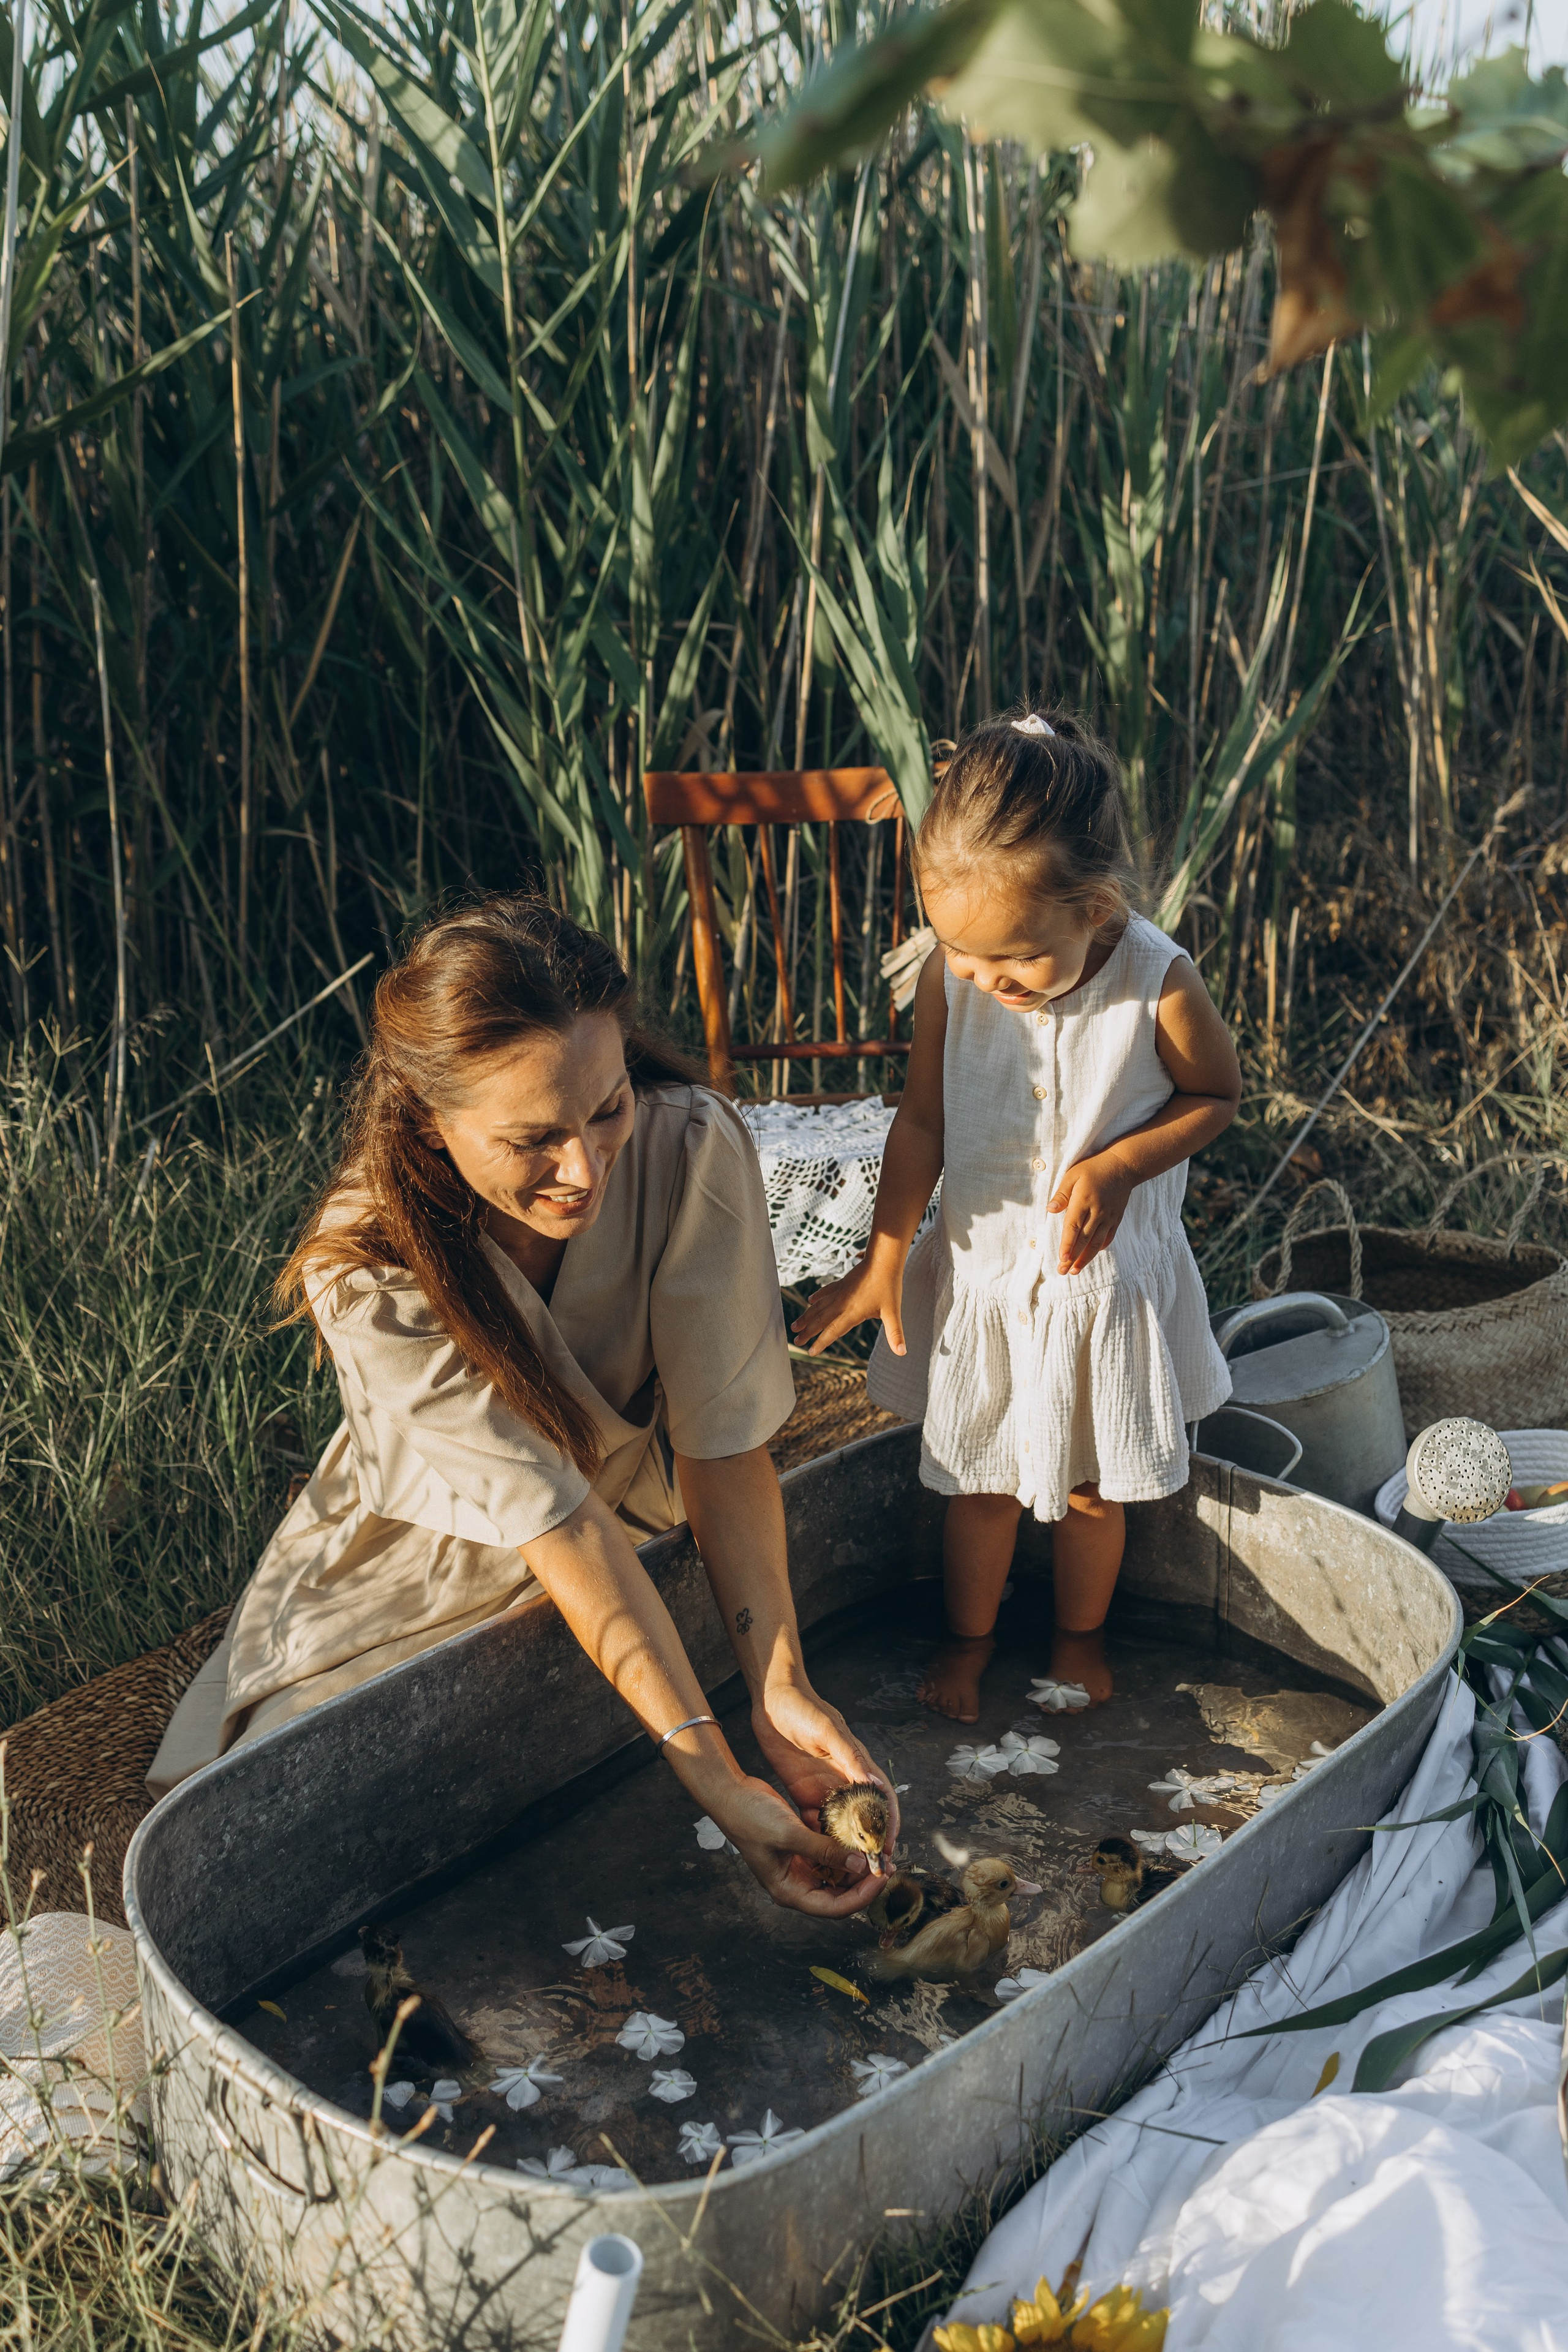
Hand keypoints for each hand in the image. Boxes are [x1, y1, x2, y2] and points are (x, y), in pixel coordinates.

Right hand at [706, 1775, 884, 1916]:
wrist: (730, 1794)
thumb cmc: (751, 1818)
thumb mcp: (790, 1834)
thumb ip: (824, 1851)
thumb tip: (859, 1865)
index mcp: (789, 1891)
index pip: (834, 1907)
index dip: (861, 1896)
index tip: (882, 1878)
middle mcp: (797, 1883)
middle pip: (839, 1894)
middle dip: (864, 1882)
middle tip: (887, 1864)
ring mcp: (799, 1865)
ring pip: (837, 1874)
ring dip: (857, 1865)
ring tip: (878, 1851)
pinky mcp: (802, 1847)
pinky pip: (830, 1853)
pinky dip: (844, 1847)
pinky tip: (859, 1836)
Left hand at [752, 1684, 900, 1855]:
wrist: (772, 1701)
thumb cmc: (805, 1709)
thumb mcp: (829, 1731)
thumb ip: (851, 1757)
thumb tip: (875, 1783)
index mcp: (858, 1765)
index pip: (882, 1799)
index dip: (889, 1824)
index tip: (889, 1848)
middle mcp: (845, 1781)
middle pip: (865, 1819)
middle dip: (870, 1844)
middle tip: (872, 1871)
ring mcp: (824, 1790)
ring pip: (842, 1826)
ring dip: (846, 1847)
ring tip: (848, 1873)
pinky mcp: (804, 1794)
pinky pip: (816, 1823)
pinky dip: (820, 1840)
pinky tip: (819, 1859)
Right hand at [791, 1249, 905, 1356]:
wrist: (884, 1261)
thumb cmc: (889, 1287)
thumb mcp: (893, 1312)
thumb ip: (895, 1333)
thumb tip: (902, 1352)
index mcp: (852, 1313)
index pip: (833, 1331)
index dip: (821, 1342)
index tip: (810, 1352)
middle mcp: (842, 1303)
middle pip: (820, 1320)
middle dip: (807, 1332)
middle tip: (795, 1342)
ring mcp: (840, 1292)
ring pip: (819, 1307)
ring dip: (806, 1317)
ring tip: (795, 1325)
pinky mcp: (842, 1283)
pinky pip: (826, 1292)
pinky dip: (817, 1297)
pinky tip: (810, 1301)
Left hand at [1048, 1151, 1136, 1274]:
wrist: (1123, 1166)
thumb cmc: (1093, 1168)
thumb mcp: (1072, 1175)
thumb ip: (1061, 1194)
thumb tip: (1050, 1210)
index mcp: (1084, 1201)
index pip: (1073, 1227)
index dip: (1067, 1244)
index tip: (1062, 1258)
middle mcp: (1097, 1212)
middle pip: (1084, 1239)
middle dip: (1073, 1257)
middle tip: (1063, 1271)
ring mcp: (1109, 1217)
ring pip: (1096, 1243)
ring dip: (1085, 1258)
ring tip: (1075, 1270)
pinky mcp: (1116, 1219)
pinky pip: (1108, 1237)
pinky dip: (1099, 1248)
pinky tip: (1091, 1255)